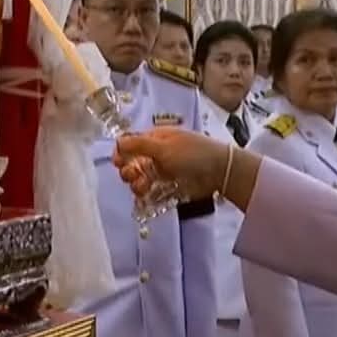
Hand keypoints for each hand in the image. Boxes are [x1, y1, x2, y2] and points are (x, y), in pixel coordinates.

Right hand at [113, 127, 230, 199]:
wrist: (220, 172)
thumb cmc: (192, 154)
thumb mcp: (164, 147)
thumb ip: (138, 145)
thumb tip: (117, 142)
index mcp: (155, 139)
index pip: (130, 144)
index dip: (122, 153)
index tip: (118, 162)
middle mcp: (156, 154)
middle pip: (132, 164)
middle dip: (129, 171)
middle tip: (134, 176)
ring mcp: (162, 171)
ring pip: (139, 180)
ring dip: (137, 184)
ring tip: (144, 187)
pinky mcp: (168, 187)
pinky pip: (150, 192)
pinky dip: (145, 196)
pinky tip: (146, 197)